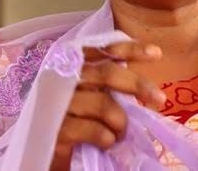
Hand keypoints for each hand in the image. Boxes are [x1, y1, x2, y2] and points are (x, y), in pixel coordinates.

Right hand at [50, 41, 165, 169]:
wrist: (38, 148)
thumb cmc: (67, 116)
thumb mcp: (85, 93)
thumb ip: (104, 82)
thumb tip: (142, 87)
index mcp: (70, 63)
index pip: (102, 49)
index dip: (130, 49)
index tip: (156, 53)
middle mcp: (61, 77)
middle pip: (107, 74)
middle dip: (138, 85)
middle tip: (159, 99)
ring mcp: (57, 103)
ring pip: (104, 105)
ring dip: (121, 121)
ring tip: (120, 132)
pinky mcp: (56, 130)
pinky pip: (95, 130)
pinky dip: (108, 137)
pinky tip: (107, 142)